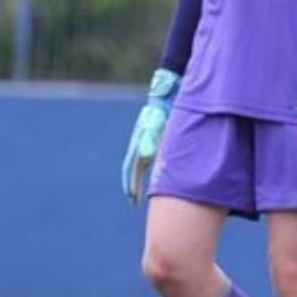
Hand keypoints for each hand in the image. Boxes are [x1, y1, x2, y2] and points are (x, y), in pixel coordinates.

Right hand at [121, 68, 179, 203]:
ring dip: (138, 178)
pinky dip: (147, 168)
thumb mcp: (158, 125)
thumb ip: (152, 139)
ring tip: (139, 192)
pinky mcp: (153, 138)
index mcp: (138, 144)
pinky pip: (147, 157)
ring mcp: (145, 141)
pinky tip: (153, 174)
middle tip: (134, 200)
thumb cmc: (163, 111)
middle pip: (133, 169)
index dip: (131, 184)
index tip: (132, 198)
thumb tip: (145, 155)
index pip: (131, 169)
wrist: (165, 96)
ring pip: (139, 164)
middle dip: (133, 185)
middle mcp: (139, 144)